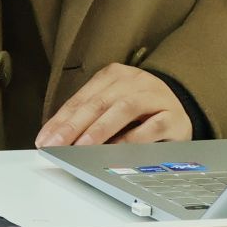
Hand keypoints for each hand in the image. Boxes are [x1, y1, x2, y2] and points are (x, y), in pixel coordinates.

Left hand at [35, 63, 189, 147]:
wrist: (182, 109)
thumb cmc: (141, 111)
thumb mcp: (113, 106)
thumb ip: (90, 119)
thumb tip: (59, 139)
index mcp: (114, 75)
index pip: (82, 97)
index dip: (61, 119)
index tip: (45, 139)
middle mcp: (134, 81)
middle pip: (99, 102)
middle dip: (74, 125)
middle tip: (56, 144)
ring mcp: (154, 96)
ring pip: (124, 109)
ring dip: (100, 129)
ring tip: (81, 147)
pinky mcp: (172, 117)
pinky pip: (150, 128)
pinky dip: (132, 139)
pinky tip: (116, 151)